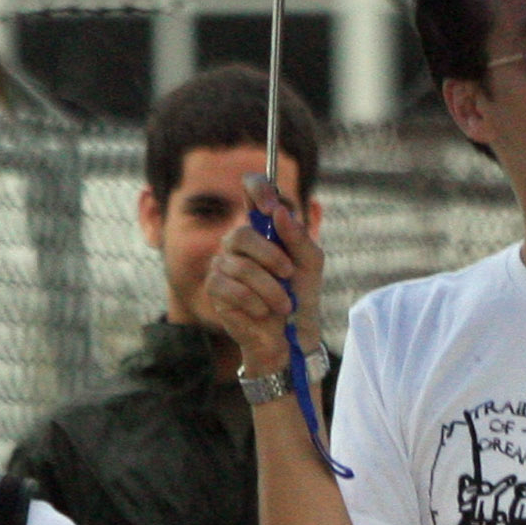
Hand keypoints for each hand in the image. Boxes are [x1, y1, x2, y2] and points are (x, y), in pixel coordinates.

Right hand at [205, 173, 326, 381]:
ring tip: (283, 304)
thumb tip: (278, 212)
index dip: (258, 188)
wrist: (291, 337)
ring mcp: (223, 263)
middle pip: (242, 234)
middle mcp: (239, 241)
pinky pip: (232, 288)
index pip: (252, 188)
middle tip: (289, 275)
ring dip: (270, 289)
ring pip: (241, 267)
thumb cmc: (300, 296)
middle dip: (271, 258)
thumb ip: (298, 237)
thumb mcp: (310, 264)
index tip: (271, 205)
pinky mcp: (215, 288)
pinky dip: (255, 302)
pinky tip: (263, 312)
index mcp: (263, 227)